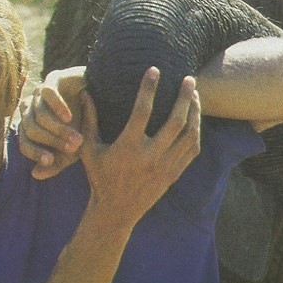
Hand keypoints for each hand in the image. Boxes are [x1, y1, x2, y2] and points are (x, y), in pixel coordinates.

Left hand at [19, 67, 85, 179]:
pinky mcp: (51, 79)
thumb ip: (55, 163)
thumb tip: (35, 174)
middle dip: (53, 141)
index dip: (36, 153)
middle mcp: (30, 109)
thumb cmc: (84, 128)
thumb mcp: (72, 151)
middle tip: (74, 148)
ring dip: (59, 129)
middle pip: (32, 129)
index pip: (24, 143)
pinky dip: (57, 107)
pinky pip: (47, 93)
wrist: (102, 100)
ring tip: (78, 138)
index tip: (51, 161)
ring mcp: (39, 93)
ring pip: (40, 115)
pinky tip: (69, 117)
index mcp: (30, 127)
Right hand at [80, 67, 200, 229]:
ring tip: (195, 95)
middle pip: (176, 121)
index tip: (154, 70)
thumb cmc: (100, 177)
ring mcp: (165, 166)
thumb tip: (86, 93)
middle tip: (189, 78)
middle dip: (185, 97)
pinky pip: (192, 150)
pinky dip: (196, 132)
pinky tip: (194, 118)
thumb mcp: (89, 150)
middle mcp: (150, 156)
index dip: (149, 88)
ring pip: (189, 135)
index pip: (142, 111)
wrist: (116, 211)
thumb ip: (89, 121)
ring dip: (195, 112)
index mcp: (128, 147)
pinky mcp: (174, 174)